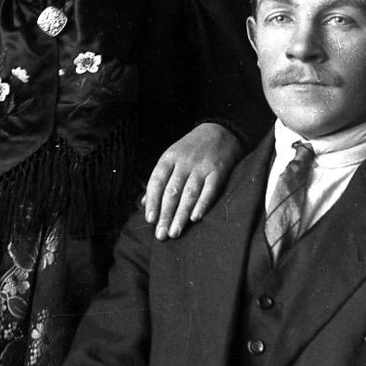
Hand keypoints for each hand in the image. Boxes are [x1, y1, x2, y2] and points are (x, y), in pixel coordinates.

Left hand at [144, 123, 241, 240]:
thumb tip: (144, 203)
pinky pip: (210, 190)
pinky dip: (202, 204)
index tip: (150, 220)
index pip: (157, 181)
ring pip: (189, 193)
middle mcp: (184, 162)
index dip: (153, 201)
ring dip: (181, 215)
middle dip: (165, 214)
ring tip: (174, 232)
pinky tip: (195, 218)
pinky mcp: (219, 171)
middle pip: (172, 191)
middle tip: (161, 234)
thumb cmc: (192, 148)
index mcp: (169, 158)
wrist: (221, 131)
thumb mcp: (172, 157)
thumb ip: (159, 179)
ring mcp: (202, 167)